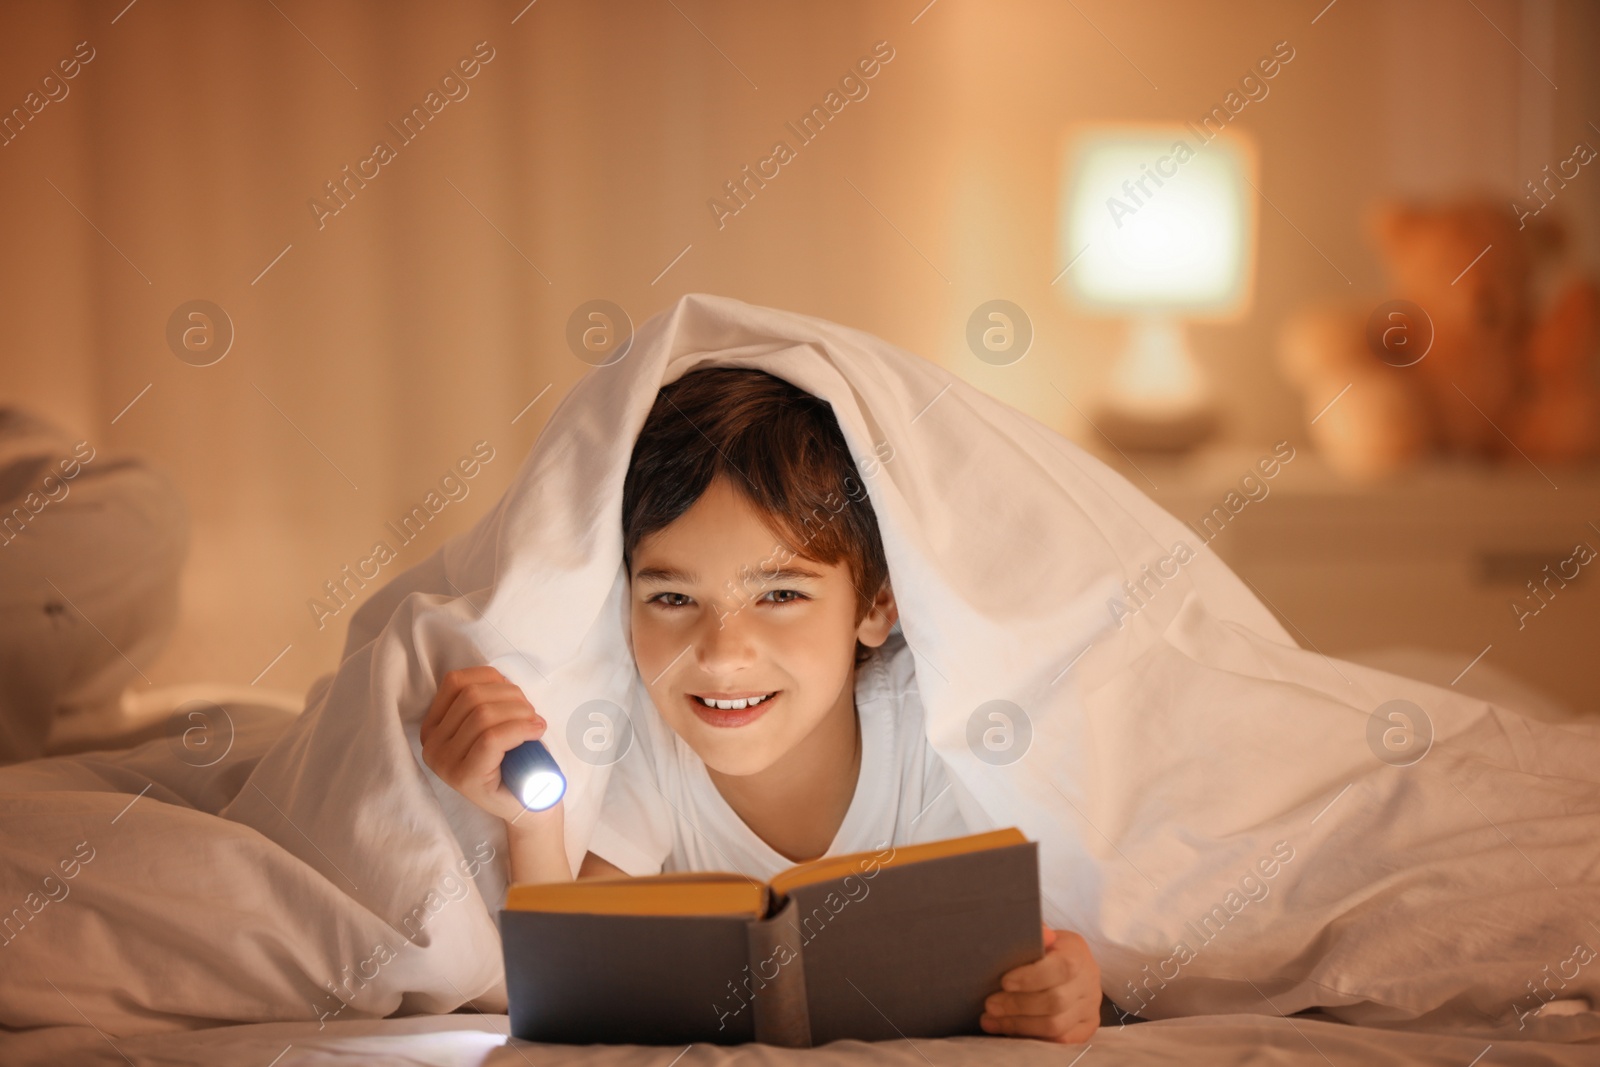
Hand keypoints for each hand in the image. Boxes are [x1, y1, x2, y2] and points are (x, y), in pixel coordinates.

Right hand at [420, 666, 549, 824]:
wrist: (528, 802)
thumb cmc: (514, 757)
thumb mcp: (495, 720)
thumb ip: (488, 697)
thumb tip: (501, 679)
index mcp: (434, 724)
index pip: (456, 681)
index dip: (494, 680)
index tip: (516, 697)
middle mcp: (431, 743)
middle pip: (472, 695)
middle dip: (511, 697)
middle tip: (531, 714)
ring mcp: (444, 763)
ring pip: (482, 715)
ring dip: (519, 713)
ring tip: (535, 724)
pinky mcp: (464, 778)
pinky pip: (492, 739)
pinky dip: (520, 729)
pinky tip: (536, 732)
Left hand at [980, 925, 1100, 1042]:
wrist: (1069, 967)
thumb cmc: (1043, 949)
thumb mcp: (1037, 935)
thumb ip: (1032, 934)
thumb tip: (1041, 934)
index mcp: (1077, 952)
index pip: (1063, 967)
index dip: (1032, 977)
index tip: (1004, 982)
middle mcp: (1089, 981)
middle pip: (1056, 1001)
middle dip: (1018, 1005)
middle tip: (990, 1004)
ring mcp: (1090, 1007)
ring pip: (1056, 1026)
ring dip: (1019, 1024)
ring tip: (991, 1019)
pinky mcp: (1085, 1028)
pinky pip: (1059, 1041)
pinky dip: (1030, 1037)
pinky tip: (1007, 1030)